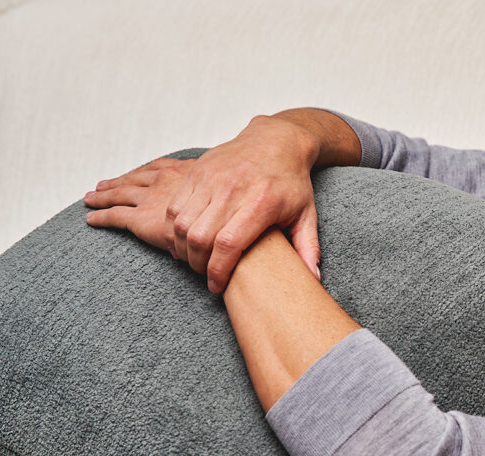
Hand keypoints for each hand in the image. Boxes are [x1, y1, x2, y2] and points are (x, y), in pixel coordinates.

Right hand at [86, 115, 322, 294]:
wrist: (276, 139)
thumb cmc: (291, 182)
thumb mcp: (307, 215)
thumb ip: (308, 249)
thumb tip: (312, 280)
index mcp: (262, 202)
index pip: (228, 244)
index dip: (218, 271)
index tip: (216, 286)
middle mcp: (233, 188)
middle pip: (200, 237)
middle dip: (198, 264)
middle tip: (205, 274)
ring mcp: (211, 178)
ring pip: (182, 223)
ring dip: (183, 249)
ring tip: (194, 259)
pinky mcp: (196, 171)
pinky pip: (173, 207)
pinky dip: (172, 230)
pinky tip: (183, 241)